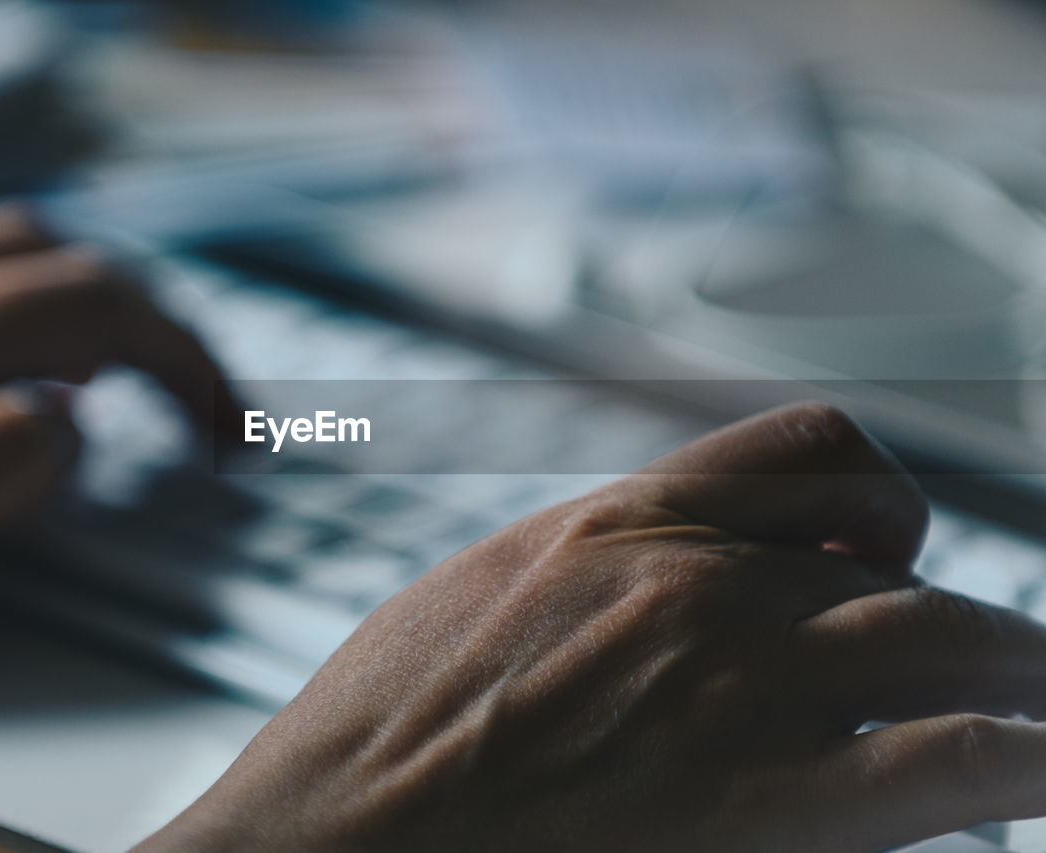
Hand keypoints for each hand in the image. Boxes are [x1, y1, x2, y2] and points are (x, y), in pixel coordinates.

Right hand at [143, 403, 1045, 851]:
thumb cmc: (379, 736)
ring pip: (971, 646)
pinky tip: (1012, 791)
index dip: (881, 508)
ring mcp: (746, 689)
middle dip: (964, 625)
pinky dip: (1020, 767)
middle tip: (985, 675)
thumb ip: (598, 568)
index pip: (818, 451)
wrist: (326, 843)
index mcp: (624, 518)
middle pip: (911, 570)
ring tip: (1034, 727)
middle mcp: (703, 581)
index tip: (882, 564)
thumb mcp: (485, 593)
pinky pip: (972, 763)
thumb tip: (663, 579)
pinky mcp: (775, 808)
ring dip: (1022, 687)